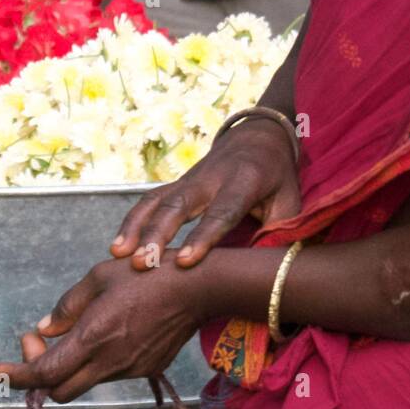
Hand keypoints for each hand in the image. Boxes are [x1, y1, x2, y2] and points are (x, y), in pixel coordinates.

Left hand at [0, 253, 201, 403]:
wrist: (198, 288)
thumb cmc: (148, 272)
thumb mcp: (100, 276)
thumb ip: (68, 306)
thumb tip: (44, 329)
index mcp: (93, 337)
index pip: (43, 373)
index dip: (15, 375)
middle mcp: (109, 361)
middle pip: (59, 389)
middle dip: (40, 373)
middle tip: (38, 343)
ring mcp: (129, 369)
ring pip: (85, 380)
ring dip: (70, 364)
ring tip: (77, 329)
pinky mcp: (146, 369)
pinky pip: (110, 373)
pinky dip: (97, 360)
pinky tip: (110, 332)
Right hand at [111, 118, 300, 269]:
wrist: (258, 137)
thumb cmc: (277, 176)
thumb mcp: (291, 199)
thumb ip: (281, 231)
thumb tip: (269, 271)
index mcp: (245, 181)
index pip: (223, 211)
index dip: (204, 236)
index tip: (186, 261)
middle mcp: (211, 178)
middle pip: (180, 205)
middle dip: (158, 233)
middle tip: (142, 264)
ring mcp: (190, 179)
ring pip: (158, 200)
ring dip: (137, 226)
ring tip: (119, 255)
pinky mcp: (176, 184)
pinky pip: (150, 200)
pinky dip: (132, 221)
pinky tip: (119, 246)